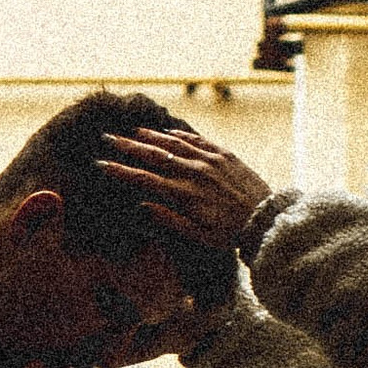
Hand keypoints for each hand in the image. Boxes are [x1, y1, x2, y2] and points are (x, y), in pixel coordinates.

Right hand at [96, 123, 271, 254]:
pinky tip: (168, 131)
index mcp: (183, 194)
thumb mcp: (198, 236)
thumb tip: (142, 206)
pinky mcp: (225, 155)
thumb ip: (169, 220)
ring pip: (174, 143)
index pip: (143, 178)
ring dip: (151, 136)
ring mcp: (209, 161)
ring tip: (133, 131)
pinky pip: (197, 140)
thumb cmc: (230, 234)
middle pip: (153, 155)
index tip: (100, 163)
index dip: (119, 170)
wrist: (266, 219)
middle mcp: (193, 172)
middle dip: (127, 146)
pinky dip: (180, 134)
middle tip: (107, 137)